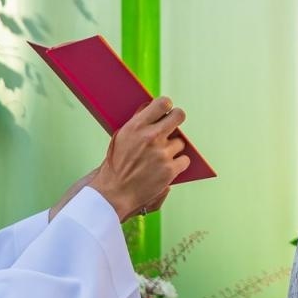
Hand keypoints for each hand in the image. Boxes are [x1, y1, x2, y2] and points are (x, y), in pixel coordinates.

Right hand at [88, 97, 189, 221]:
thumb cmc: (115, 165)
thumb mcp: (121, 138)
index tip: (166, 110)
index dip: (167, 106)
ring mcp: (162, 154)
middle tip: (173, 126)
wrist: (113, 193)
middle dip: (177, 119)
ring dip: (173, 149)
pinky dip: (178, 164)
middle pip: (179, 116)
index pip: (162, 103)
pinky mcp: (170, 170)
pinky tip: (167, 168)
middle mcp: (151, 137)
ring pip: (180, 142)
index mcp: (136, 126)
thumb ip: (137, 122)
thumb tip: (151, 107)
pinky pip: (184, 160)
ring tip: (160, 157)